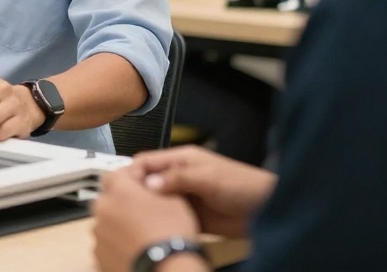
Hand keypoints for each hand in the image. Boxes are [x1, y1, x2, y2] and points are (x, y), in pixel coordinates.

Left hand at [93, 168, 205, 271]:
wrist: (166, 269)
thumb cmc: (171, 236)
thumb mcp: (175, 201)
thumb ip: (158, 187)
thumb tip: (154, 184)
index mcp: (119, 191)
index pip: (118, 173)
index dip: (132, 177)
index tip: (143, 183)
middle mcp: (103, 210)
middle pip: (109, 197)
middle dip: (123, 201)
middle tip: (143, 210)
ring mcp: (99, 234)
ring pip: (106, 221)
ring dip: (118, 223)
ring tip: (140, 233)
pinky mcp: (98, 255)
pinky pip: (106, 243)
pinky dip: (116, 244)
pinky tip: (134, 248)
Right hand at [128, 145, 276, 237]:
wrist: (266, 210)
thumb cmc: (243, 185)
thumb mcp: (208, 176)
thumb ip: (179, 178)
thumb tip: (149, 183)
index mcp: (183, 158)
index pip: (148, 161)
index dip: (132, 171)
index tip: (120, 185)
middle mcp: (180, 175)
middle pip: (149, 181)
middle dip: (136, 191)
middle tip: (123, 205)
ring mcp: (185, 196)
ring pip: (157, 200)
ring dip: (148, 207)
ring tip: (135, 218)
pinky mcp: (190, 215)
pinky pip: (169, 216)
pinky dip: (161, 220)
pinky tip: (154, 228)